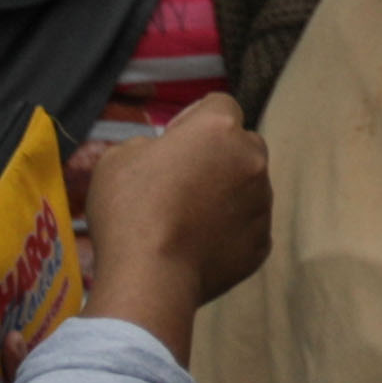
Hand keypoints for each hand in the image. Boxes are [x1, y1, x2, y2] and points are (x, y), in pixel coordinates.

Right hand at [80, 96, 277, 327]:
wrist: (150, 277)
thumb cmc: (130, 209)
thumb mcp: (118, 157)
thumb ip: (149, 145)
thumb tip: (161, 155)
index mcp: (220, 128)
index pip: (219, 104)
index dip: (194, 119)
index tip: (172, 144)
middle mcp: (251, 159)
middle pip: (243, 145)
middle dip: (219, 156)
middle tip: (183, 182)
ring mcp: (262, 204)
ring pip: (249, 188)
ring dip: (226, 194)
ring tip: (188, 220)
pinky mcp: (262, 244)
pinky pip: (248, 228)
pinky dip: (230, 232)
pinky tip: (198, 245)